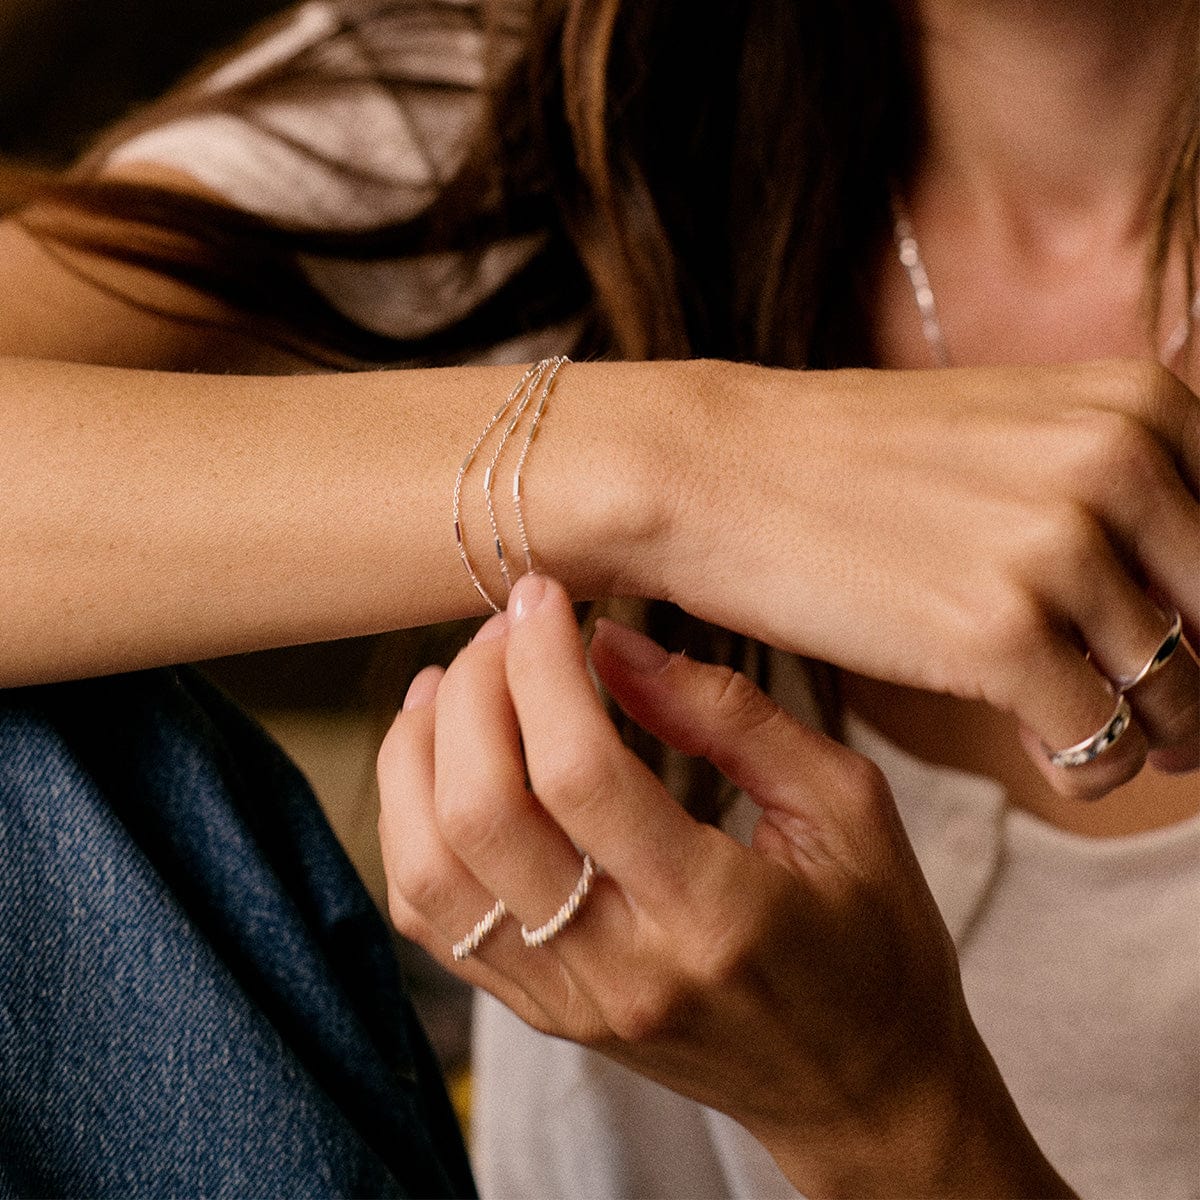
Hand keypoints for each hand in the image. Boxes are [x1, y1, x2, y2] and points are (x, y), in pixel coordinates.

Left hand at [377, 574, 1073, 1197]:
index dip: (542, 667)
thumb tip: (614, 644)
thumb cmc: (876, 941)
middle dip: (473, 692)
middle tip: (506, 626)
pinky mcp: (544, 1013)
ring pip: (431, 874)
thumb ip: (729, 717)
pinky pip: (435, 922)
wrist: (861, 1092)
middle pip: (481, 815)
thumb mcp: (846, 806)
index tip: (545, 597)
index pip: (579, 773)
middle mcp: (621, 969)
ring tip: (448, 682)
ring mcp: (569, 1002)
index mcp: (714, 914)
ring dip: (417, 758)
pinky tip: (436, 764)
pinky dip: (411, 828)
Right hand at [660, 358, 1198, 797]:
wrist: (709, 472)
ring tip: (1088, 737)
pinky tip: (1041, 756)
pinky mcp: (996, 635)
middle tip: (1165, 728)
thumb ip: (1115, 491)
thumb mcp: (1011, 437)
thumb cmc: (845, 465)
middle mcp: (1116, 464)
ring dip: (1148, 737)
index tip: (1184, 654)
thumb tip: (1189, 609)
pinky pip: (1103, 746)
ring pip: (1180, 696)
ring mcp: (1057, 549)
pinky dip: (1086, 771)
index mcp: (1135, 404)